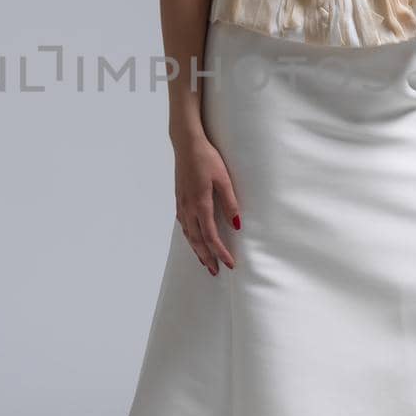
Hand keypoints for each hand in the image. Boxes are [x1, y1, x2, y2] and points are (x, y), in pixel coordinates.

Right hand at [173, 131, 240, 275]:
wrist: (186, 144)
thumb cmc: (206, 158)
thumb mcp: (223, 178)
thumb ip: (230, 202)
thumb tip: (236, 225)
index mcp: (200, 204)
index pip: (211, 236)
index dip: (220, 252)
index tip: (229, 264)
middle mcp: (188, 208)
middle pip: (197, 240)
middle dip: (207, 257)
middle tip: (215, 271)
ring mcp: (181, 204)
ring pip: (188, 234)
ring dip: (197, 249)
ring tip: (205, 261)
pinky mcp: (179, 199)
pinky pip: (183, 224)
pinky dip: (189, 237)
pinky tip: (193, 239)